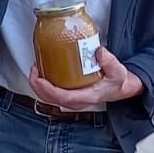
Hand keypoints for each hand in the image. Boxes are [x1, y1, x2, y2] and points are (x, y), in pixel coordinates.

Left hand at [28, 47, 144, 110]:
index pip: (63, 97)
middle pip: (50, 99)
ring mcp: (71, 99)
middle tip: (34, 69)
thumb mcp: (118, 71)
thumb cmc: (117, 81)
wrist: (119, 87)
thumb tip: (99, 51)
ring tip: (35, 68)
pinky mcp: (68, 95)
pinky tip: (41, 71)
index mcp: (87, 96)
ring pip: (48, 97)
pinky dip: (42, 84)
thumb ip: (109, 61)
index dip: (48, 89)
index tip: (40, 78)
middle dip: (37, 85)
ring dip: (38, 84)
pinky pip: (51, 93)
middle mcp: (76, 101)